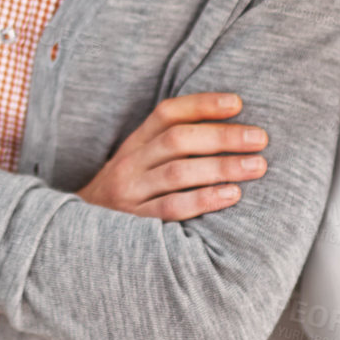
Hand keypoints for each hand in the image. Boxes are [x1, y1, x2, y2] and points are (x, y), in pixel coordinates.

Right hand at [77, 93, 268, 220]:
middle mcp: (130, 164)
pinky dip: (204, 200)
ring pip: (178, 172)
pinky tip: (231, 195)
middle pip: (178, 140)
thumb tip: (227, 126)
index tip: (238, 103)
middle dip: (223, 136)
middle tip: (260, 138)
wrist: (79, 236)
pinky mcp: (136, 223)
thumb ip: (168, 145)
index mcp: (134, 144)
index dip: (202, 104)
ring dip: (221, 167)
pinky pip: (172, 208)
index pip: (167, 113)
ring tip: (256, 166)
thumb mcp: (137, 163)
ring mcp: (130, 194)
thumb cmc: (127, 194)